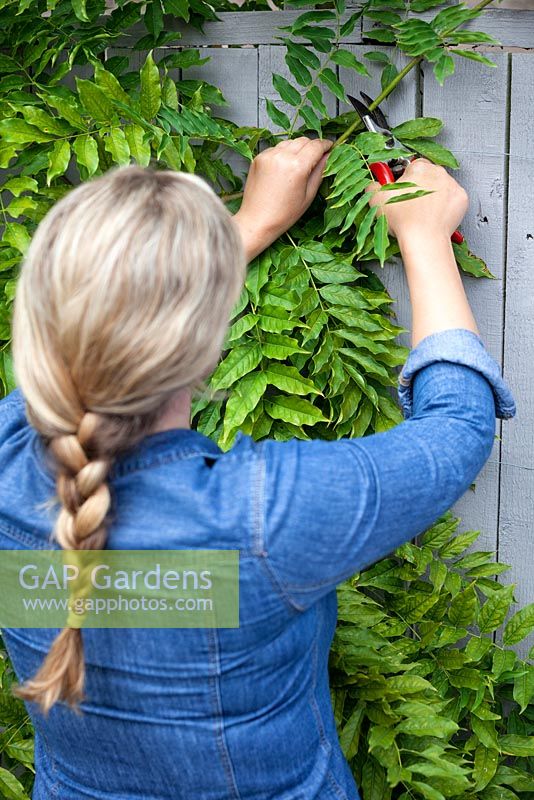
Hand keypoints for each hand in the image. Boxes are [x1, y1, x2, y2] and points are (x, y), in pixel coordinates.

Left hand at [233, 137, 332, 260]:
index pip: (316, 146)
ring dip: (298, 149)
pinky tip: (284, 169)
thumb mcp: (308, 195)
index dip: (326, 145)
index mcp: (297, 166)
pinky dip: (284, 153)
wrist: (256, 221)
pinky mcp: (259, 158)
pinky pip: (276, 148)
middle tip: (316, 158)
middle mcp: (282, 156)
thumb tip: (328, 156)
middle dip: (312, 146)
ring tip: (299, 165)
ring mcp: (268, 155)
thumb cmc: (283, 214)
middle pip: (303, 140)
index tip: (331, 147)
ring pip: (290, 142)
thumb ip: (320, 172)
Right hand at [366, 159, 476, 346]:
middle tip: (409, 204)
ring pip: (440, 187)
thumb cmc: (403, 219)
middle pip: (427, 176)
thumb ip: (372, 186)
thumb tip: (373, 184)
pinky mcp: (461, 199)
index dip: (403, 181)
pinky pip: (452, 200)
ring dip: (432, 197)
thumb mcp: (375, 200)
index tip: (399, 191)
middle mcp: (438, 172)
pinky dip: (445, 207)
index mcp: (418, 167)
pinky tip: (434, 216)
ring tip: (421, 213)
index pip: (411, 167)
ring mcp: (452, 185)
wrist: (423, 238)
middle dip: (419, 188)